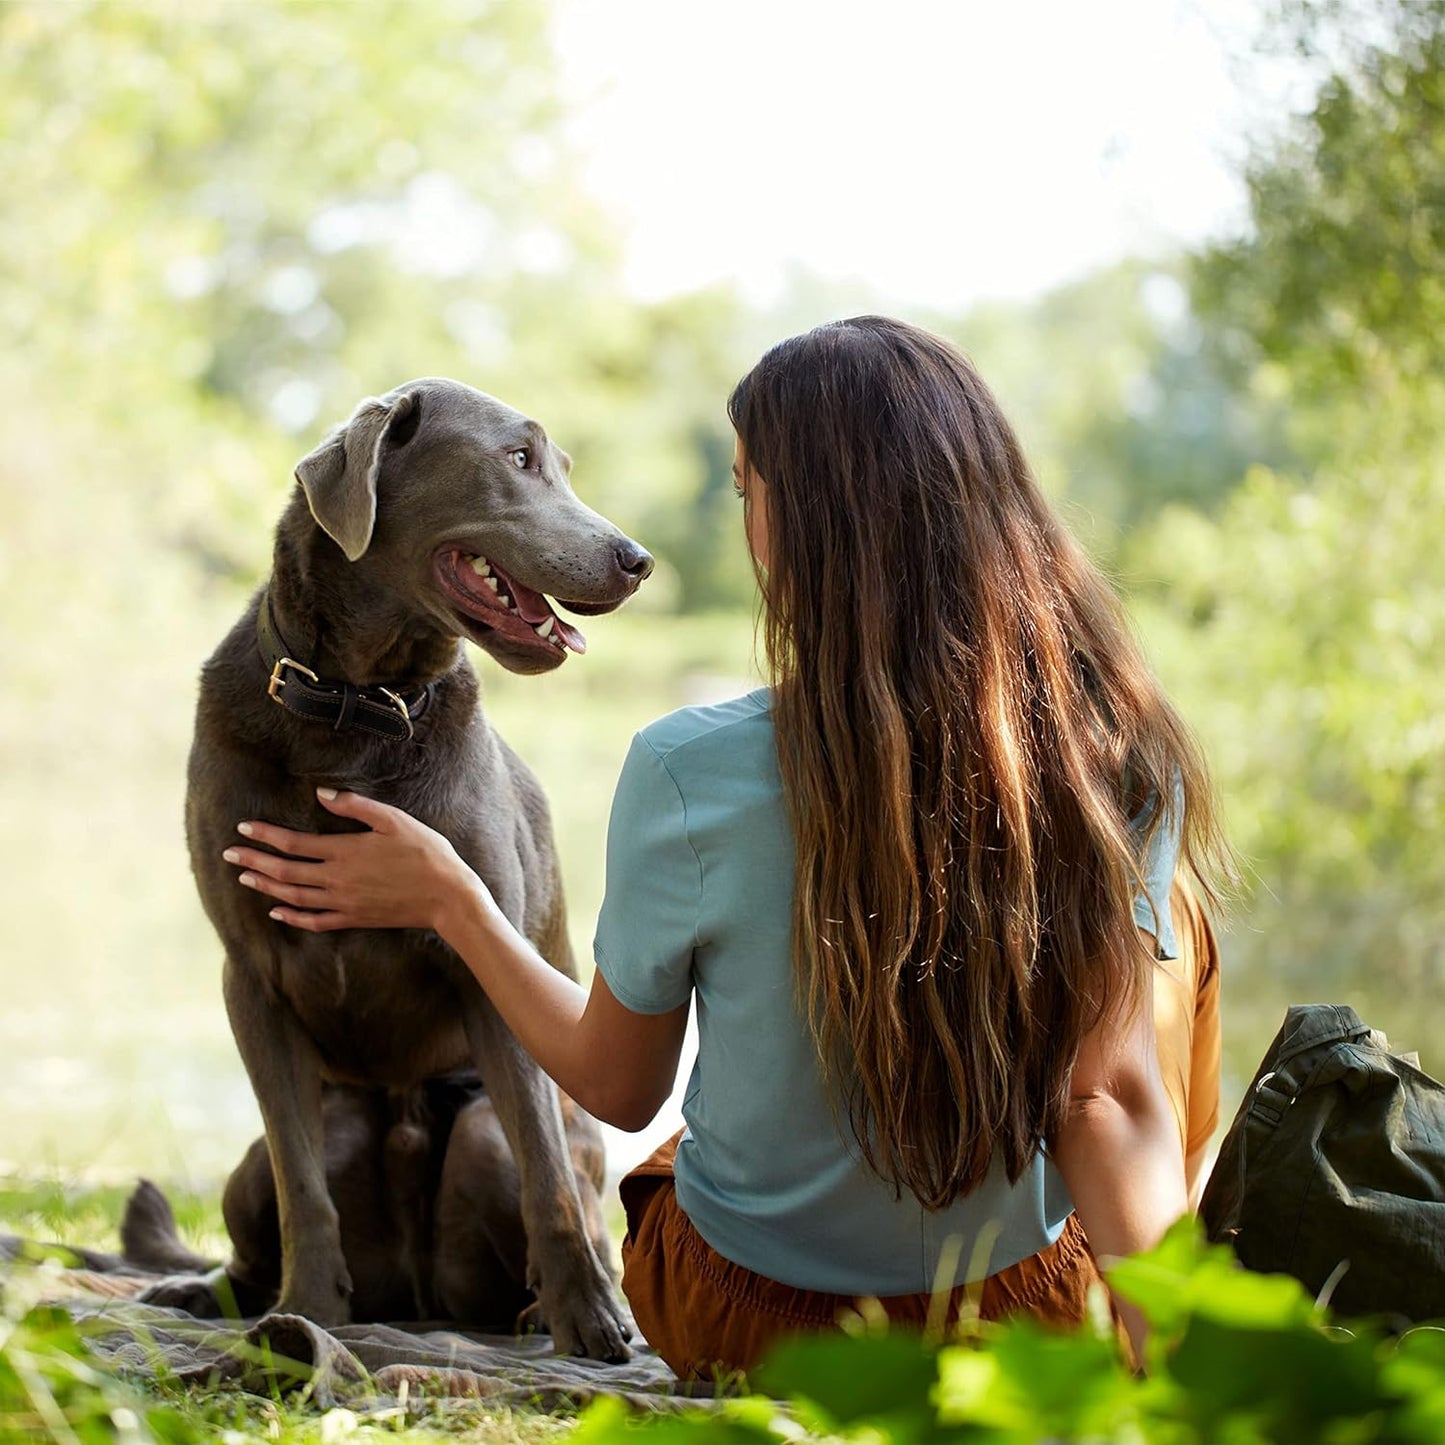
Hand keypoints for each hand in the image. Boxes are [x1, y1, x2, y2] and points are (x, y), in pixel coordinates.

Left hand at [223, 788, 481, 932]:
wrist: (446, 896)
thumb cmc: (425, 852)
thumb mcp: (394, 820)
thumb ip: (356, 807)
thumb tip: (323, 794)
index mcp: (345, 852)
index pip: (293, 844)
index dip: (265, 835)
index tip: (244, 827)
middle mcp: (337, 880)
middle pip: (285, 871)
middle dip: (254, 862)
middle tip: (229, 855)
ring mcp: (344, 903)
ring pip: (294, 896)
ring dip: (266, 887)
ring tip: (244, 879)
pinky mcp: (354, 918)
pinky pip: (314, 921)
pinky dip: (291, 916)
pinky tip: (277, 911)